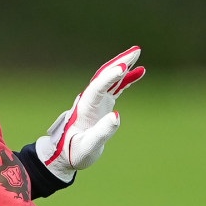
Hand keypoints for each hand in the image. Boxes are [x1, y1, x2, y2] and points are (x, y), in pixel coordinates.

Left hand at [35, 46, 144, 182]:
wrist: (65, 155)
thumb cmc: (75, 152)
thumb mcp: (88, 147)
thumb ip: (102, 132)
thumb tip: (117, 116)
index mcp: (85, 108)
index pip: (98, 87)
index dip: (110, 77)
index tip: (123, 67)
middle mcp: (90, 100)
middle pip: (104, 76)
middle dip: (119, 62)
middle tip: (135, 50)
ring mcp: (97, 100)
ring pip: (110, 78)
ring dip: (123, 65)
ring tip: (138, 53)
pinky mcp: (102, 104)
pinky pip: (116, 87)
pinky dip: (127, 78)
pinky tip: (139, 71)